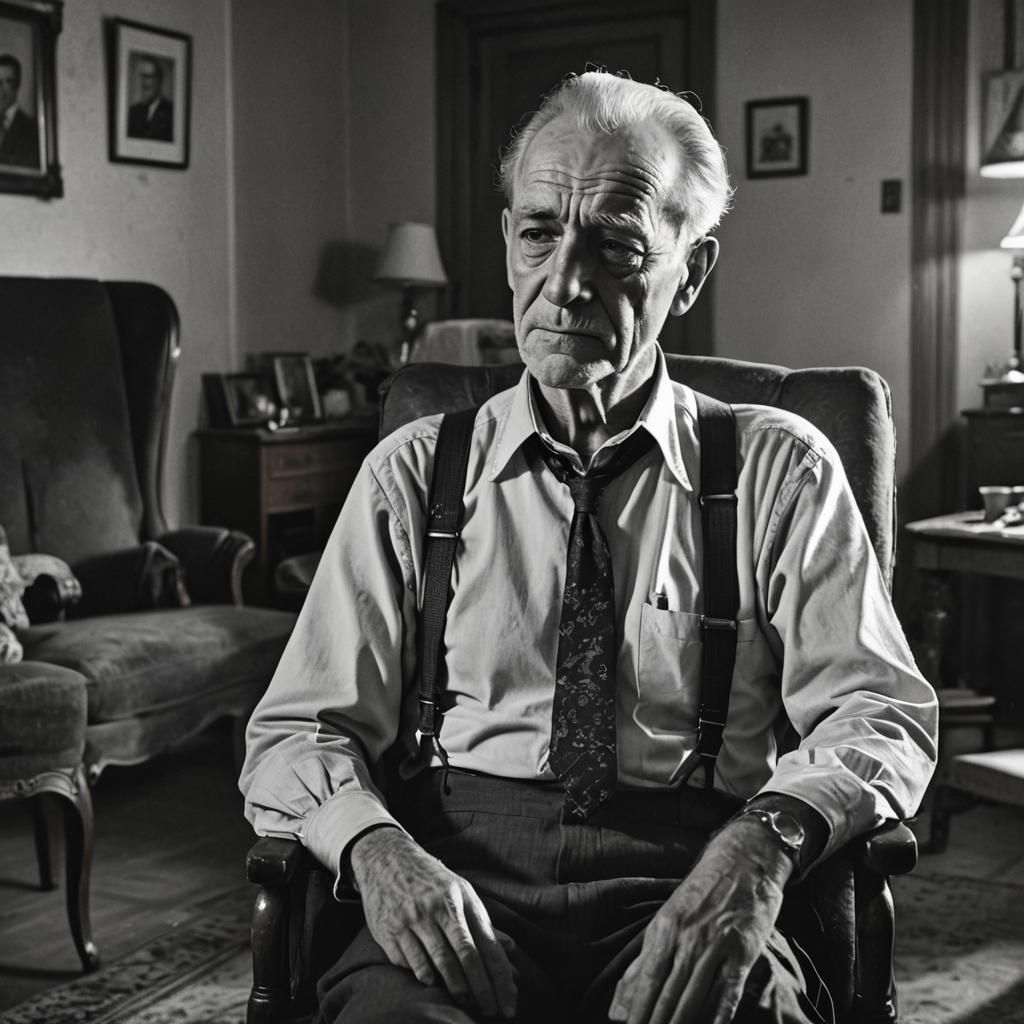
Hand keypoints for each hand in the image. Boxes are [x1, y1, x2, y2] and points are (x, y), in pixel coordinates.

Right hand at [349, 825, 516, 1018]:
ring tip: (466, 1001)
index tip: (508, 1003)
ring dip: (455, 988)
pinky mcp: (389, 930)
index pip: (486, 944)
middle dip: (481, 989)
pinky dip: (425, 977)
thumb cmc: (430, 879)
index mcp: (460, 898)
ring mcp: (412, 919)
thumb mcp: (460, 891)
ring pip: (439, 963)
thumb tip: (510, 948)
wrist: (386, 858)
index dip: (499, 978)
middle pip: (466, 956)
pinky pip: (411, 963)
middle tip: (490, 1010)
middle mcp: (437, 908)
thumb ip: (482, 921)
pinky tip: (434, 983)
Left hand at [608, 820, 793, 1023]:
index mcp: (664, 929)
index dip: (638, 1013)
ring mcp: (717, 943)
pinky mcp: (744, 949)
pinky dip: (718, 1014)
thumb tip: (615, 1012)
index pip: (646, 981)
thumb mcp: (666, 922)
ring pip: (696, 995)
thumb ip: (642, 967)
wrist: (742, 860)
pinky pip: (729, 989)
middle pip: (669, 993)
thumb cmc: (700, 895)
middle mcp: (688, 937)